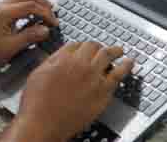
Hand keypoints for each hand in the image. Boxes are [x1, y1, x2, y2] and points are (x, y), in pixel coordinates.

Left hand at [0, 0, 57, 71]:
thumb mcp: (10, 48)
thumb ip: (29, 37)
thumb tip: (45, 30)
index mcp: (5, 12)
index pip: (31, 5)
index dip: (46, 13)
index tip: (54, 23)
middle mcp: (2, 6)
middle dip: (42, 1)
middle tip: (52, 12)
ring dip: (34, 1)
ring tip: (44, 11)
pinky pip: (14, 3)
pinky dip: (26, 5)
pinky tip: (29, 17)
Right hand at [16, 42, 133, 141]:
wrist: (43, 123)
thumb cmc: (37, 102)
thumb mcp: (38, 72)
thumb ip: (53, 60)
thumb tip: (63, 53)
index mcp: (64, 58)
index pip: (78, 44)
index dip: (82, 46)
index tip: (85, 49)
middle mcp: (81, 65)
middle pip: (94, 47)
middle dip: (98, 46)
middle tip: (101, 48)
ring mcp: (94, 78)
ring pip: (108, 56)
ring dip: (115, 51)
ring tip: (120, 50)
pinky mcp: (103, 92)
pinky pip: (118, 75)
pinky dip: (126, 67)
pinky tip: (129, 64)